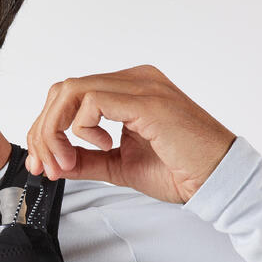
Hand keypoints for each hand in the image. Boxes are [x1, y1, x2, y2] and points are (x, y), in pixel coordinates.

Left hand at [25, 64, 236, 203]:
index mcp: (128, 91)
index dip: (46, 129)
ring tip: (66, 161)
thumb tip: (52, 161)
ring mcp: (141, 85)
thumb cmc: (180, 171)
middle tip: (46, 165)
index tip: (43, 164)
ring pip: (71, 91)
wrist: (217, 181)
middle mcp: (134, 80)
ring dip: (55, 131)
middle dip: (44, 131)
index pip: (69, 96)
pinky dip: (81, 129)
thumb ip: (85, 160)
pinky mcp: (147, 100)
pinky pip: (92, 101)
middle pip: (63, 90)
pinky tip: (101, 146)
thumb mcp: (118, 166)